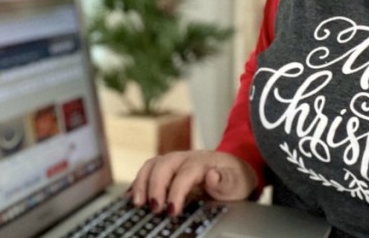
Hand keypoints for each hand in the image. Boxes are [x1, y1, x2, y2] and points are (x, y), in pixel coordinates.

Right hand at [128, 150, 257, 216]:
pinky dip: (138, 182)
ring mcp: (174, 161)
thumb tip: (212, 176)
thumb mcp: (236, 182)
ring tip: (137, 202)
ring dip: (142, 183)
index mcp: (202, 162)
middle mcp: (185, 158)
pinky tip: (132, 196)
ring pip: (152, 165)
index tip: (172, 210)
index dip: (176, 192)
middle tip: (154, 208)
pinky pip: (148, 170)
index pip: (184, 174)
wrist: (233, 170)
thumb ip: (225, 180)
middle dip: (155, 187)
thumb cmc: (234, 178)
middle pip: (163, 166)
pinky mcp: (166, 168)